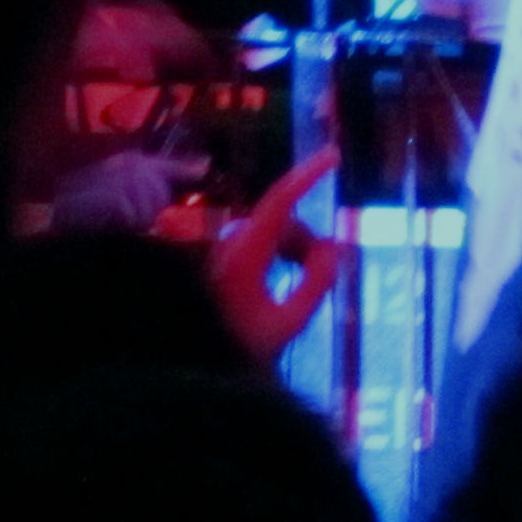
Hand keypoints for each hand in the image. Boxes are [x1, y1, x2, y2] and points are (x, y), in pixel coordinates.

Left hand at [203, 144, 340, 364]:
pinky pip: (253, 243)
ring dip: (291, 251)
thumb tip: (333, 250)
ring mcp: (219, 249)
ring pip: (268, 233)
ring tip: (301, 289)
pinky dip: (274, 255)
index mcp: (245, 251)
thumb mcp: (285, 324)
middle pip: (281, 221)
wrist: (188, 365)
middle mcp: (228, 241)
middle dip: (307, 240)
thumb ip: (315, 284)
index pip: (280, 199)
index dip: (308, 174)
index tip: (332, 155)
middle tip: (325, 275)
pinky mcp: (215, 259)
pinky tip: (280, 285)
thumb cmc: (235, 346)